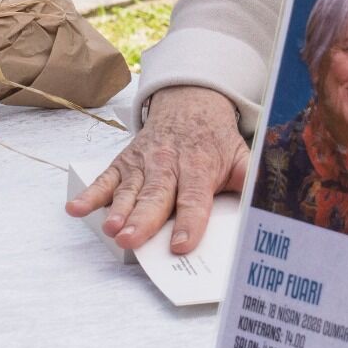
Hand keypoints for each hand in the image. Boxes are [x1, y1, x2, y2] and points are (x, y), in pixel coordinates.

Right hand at [67, 85, 248, 256]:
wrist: (189, 103)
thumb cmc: (215, 141)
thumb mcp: (241, 156)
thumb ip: (251, 180)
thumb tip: (271, 204)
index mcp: (199, 167)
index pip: (194, 198)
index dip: (189, 222)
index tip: (182, 244)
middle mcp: (168, 164)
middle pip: (156, 196)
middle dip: (143, 219)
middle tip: (131, 239)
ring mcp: (142, 163)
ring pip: (129, 191)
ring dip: (118, 211)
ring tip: (110, 229)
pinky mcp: (124, 163)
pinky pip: (105, 179)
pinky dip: (90, 193)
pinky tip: (76, 208)